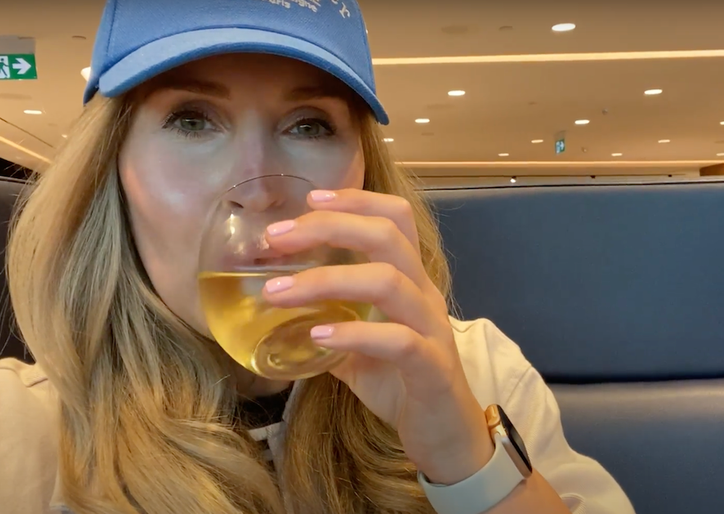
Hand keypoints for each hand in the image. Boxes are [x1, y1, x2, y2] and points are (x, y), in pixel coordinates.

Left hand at [262, 189, 493, 483]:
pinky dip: (354, 333)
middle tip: (277, 238)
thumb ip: (329, 324)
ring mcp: (431, 329)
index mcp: (410, 282)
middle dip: (329, 227)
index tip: (309, 199)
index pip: (394, 218)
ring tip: (277, 292)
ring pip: (388, 282)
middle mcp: (424, 296)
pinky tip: (318, 334)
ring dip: (325, 280)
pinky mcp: (432, 368)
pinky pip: (397, 340)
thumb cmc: (403, 385)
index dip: (355, 200)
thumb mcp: (359, 349)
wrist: (446, 437)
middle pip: (387, 236)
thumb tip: (279, 314)